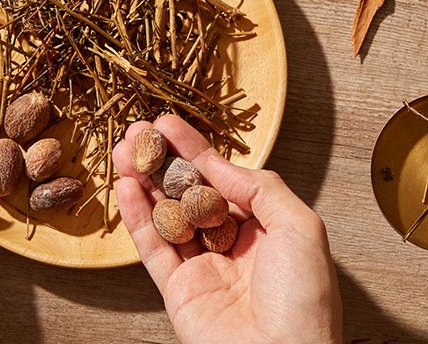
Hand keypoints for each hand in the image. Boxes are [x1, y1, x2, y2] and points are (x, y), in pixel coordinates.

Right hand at [112, 115, 342, 343]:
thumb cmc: (305, 303)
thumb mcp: (301, 228)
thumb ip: (261, 188)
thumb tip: (221, 165)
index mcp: (266, 230)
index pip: (223, 179)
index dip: (194, 150)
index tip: (168, 124)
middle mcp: (233, 246)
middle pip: (189, 193)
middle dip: (162, 162)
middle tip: (136, 132)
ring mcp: (204, 268)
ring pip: (166, 216)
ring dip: (143, 182)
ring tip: (122, 152)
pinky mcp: (179, 292)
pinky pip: (154, 248)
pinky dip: (138, 218)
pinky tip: (126, 189)